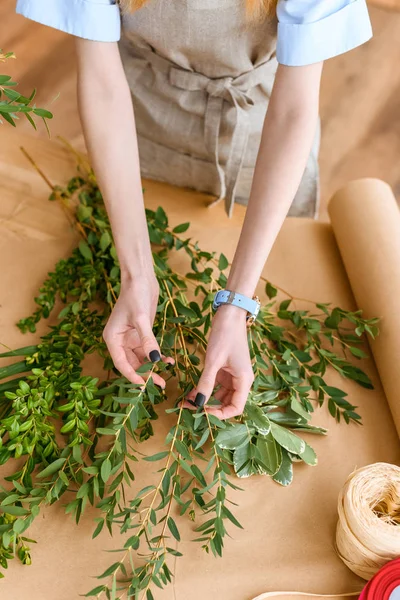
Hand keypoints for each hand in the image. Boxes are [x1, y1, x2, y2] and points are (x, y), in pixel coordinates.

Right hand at [103, 273, 172, 387]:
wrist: (141, 277)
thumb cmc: (135, 294)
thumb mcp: (141, 318)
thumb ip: (147, 340)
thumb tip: (155, 361)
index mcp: (112, 338)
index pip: (121, 363)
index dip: (132, 376)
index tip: (145, 386)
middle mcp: (120, 341)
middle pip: (131, 364)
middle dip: (145, 375)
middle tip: (160, 385)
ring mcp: (130, 338)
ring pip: (141, 359)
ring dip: (152, 368)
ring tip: (166, 377)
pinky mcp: (141, 334)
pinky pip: (148, 350)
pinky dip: (157, 356)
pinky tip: (168, 361)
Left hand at [184, 305, 253, 418]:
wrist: (229, 314)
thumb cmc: (226, 335)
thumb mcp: (214, 360)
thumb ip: (206, 383)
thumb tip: (198, 403)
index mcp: (244, 380)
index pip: (236, 408)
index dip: (220, 415)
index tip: (202, 413)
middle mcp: (240, 380)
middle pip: (227, 404)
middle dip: (209, 408)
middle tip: (190, 409)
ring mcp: (232, 375)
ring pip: (219, 395)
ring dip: (205, 399)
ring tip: (187, 402)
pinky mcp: (224, 369)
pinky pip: (215, 384)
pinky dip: (204, 389)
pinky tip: (190, 392)